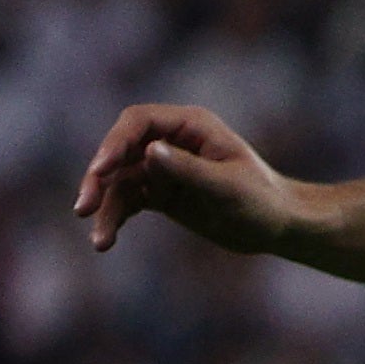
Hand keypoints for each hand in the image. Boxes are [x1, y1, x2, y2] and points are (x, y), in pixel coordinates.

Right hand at [75, 103, 303, 257]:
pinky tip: (105, 241)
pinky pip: (128, 201)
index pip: (139, 122)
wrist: (279, 227)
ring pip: (119, 180)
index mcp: (191, 125)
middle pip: (120, 151)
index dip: (114, 143)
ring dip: (105, 206)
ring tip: (100, 240)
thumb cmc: (263, 201)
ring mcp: (163, 167)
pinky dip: (115, 218)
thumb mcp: (228, 187)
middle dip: (100, 179)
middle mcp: (171, 141)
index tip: (101, 170)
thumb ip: (189, 170)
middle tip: (85, 207)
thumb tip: (150, 151)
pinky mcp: (161, 193)